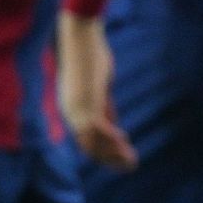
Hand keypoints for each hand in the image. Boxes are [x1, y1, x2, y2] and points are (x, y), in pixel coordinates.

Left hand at [57, 13, 136, 171]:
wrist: (80, 36)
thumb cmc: (89, 55)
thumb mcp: (99, 85)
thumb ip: (104, 106)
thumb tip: (113, 123)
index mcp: (71, 109)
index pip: (86, 139)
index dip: (104, 150)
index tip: (122, 153)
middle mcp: (70, 114)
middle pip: (89, 146)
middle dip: (110, 158)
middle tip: (129, 166)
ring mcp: (76, 110)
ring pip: (94, 143)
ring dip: (114, 154)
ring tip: (131, 161)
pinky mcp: (86, 104)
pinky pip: (100, 130)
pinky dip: (112, 138)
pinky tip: (125, 141)